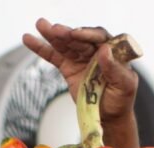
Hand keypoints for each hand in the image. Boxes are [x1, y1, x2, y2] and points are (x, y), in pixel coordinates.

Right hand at [22, 18, 138, 126]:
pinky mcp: (68, 67)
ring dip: (52, 35)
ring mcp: (80, 58)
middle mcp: (95, 51)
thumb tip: (105, 50)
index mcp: (113, 52)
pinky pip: (54, 56)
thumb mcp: (124, 86)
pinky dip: (42, 48)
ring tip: (40, 25)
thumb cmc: (120, 100)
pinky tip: (29, 39)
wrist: (108, 116)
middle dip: (67, 34)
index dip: (88, 34)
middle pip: (79, 38)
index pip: (100, 38)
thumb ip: (116, 69)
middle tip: (55, 30)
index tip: (76, 34)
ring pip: (65, 44)